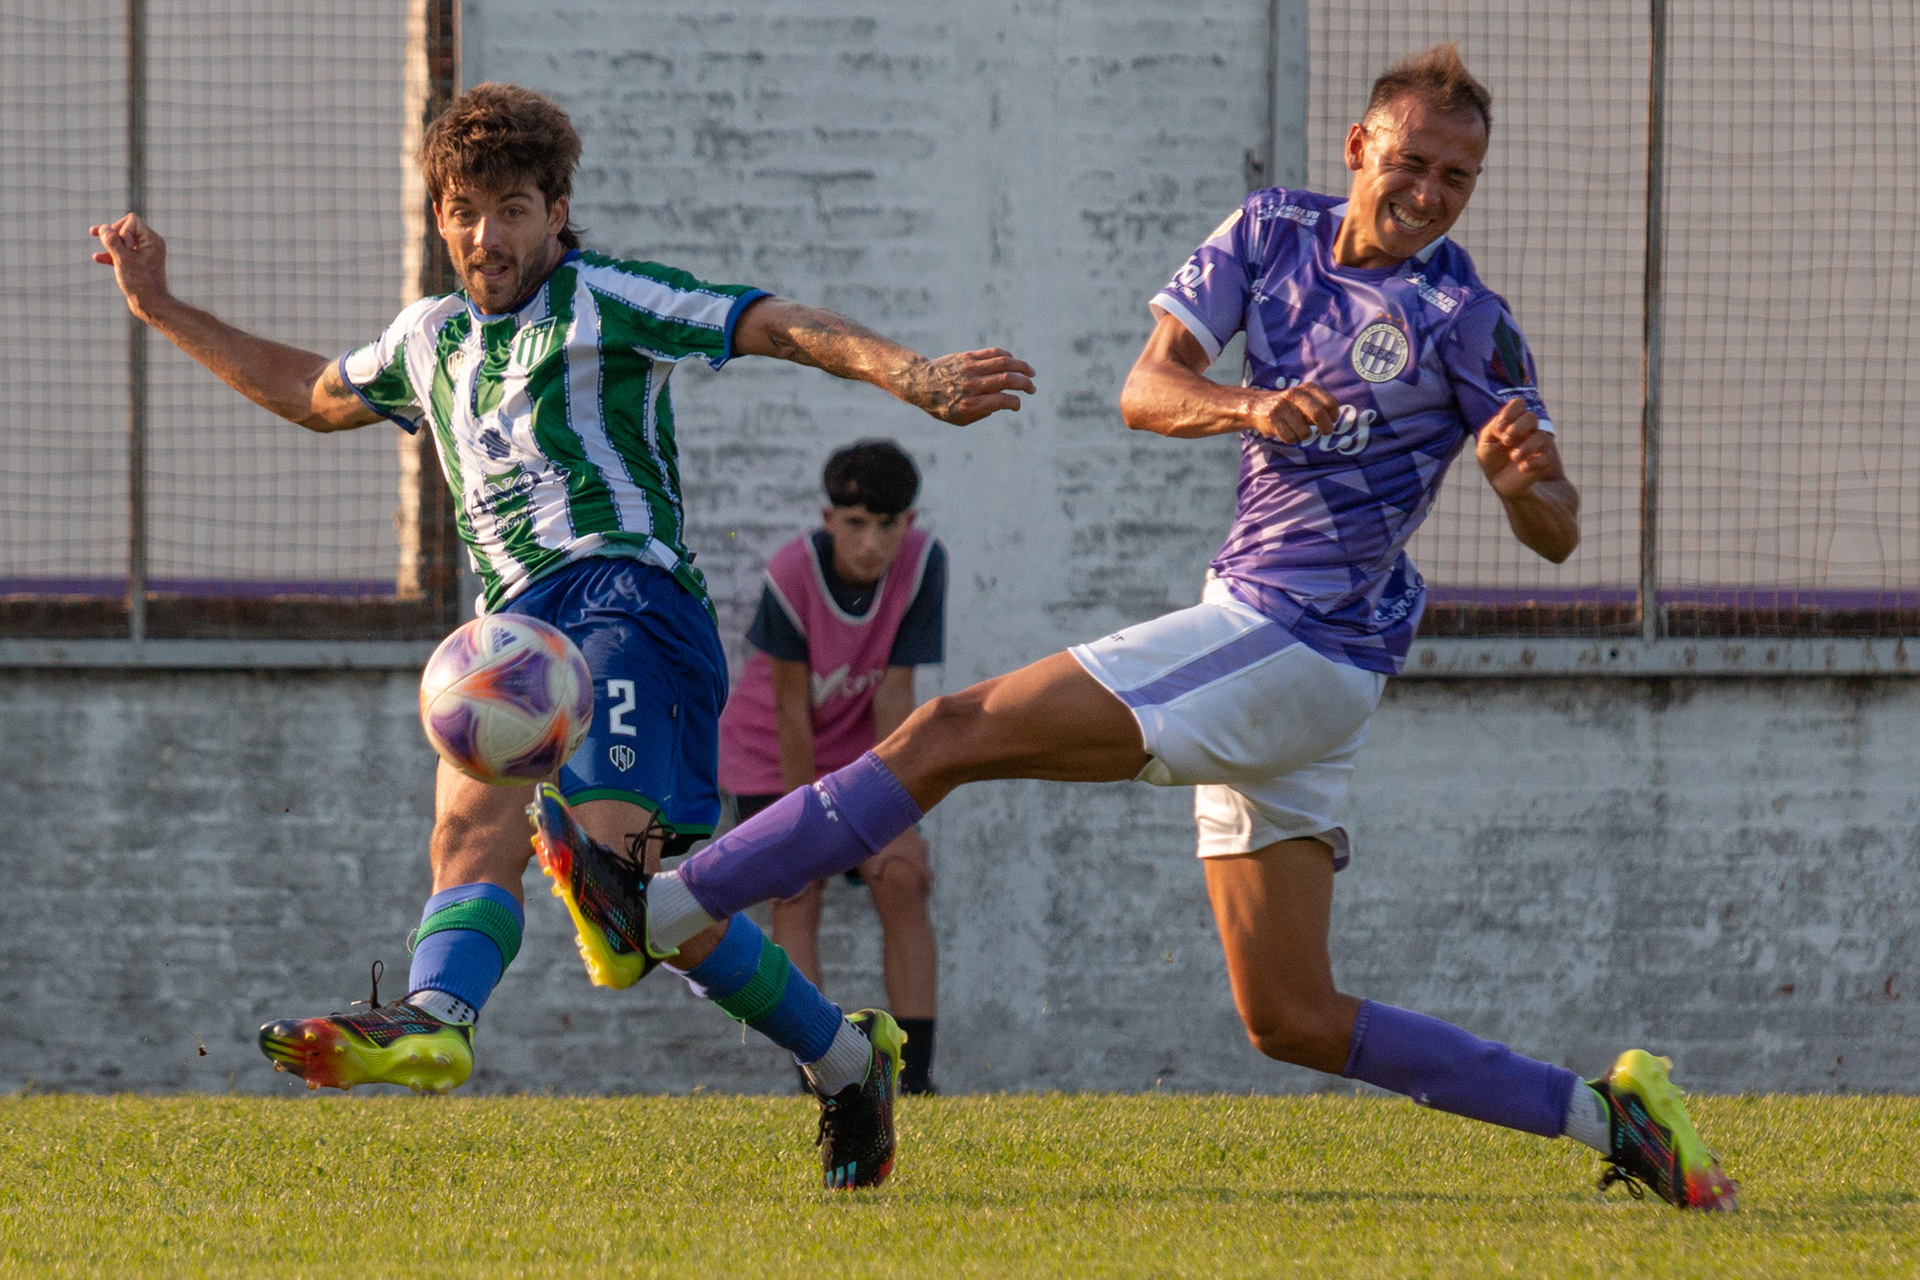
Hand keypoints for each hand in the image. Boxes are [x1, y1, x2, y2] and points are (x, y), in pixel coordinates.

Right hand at [89, 212, 170, 318]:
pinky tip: (97, 258)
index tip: (123, 248)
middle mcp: (151, 244)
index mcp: (152, 240)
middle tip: (106, 243)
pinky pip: (123, 252)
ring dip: (109, 240)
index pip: (131, 220)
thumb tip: (104, 228)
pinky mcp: (139, 264)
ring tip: (93, 233)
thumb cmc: (139, 283)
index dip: (120, 230)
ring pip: (123, 240)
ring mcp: (145, 254)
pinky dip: (112, 253)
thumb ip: (112, 241)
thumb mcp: (122, 259)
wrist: (151, 305)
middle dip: (113, 233)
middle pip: (126, 227)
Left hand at [898, 348, 1035, 423]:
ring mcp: (970, 369)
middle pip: (1007, 380)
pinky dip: (1007, 357)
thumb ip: (981, 414)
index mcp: (970, 405)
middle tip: (1032, 388)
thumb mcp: (959, 419)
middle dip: (1025, 384)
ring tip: (1031, 372)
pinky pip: (993, 353)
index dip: (1015, 403)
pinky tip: (1014, 362)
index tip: (1017, 405)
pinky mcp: (968, 357)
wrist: (919, 382)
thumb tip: (1001, 405)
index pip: (1003, 400)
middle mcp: (971, 386)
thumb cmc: (941, 404)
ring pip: (1004, 363)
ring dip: (1022, 367)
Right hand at [1246, 382, 1338, 444]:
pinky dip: (1292, 439)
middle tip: (1325, 432)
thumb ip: (1319, 406)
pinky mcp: (1273, 420)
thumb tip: (1332, 421)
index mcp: (1307, 388)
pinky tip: (1287, 431)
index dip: (1333, 415)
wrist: (1258, 406)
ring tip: (1298, 430)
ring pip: (1305, 432)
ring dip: (1304, 435)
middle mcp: (1295, 394)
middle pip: (1318, 414)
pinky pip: (1291, 438)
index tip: (1331, 420)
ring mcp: (1282, 407)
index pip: (1330, 402)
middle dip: (1326, 427)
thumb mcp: (1305, 399)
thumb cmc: (1289, 406)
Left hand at [1475, 398, 1556, 497]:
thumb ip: (1492, 431)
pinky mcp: (1545, 461)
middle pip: (1531, 417)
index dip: (1510, 412)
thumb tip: (1506, 429)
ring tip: (1514, 457)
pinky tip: (1522, 468)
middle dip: (1518, 427)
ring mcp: (1538, 445)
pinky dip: (1533, 462)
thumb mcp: (1484, 445)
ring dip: (1526, 447)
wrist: (1503, 484)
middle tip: (1507, 441)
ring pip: (1541, 436)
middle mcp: (1528, 430)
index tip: (1500, 429)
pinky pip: (1546, 457)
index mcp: (1513, 422)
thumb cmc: (1492, 460)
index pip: (1518, 404)